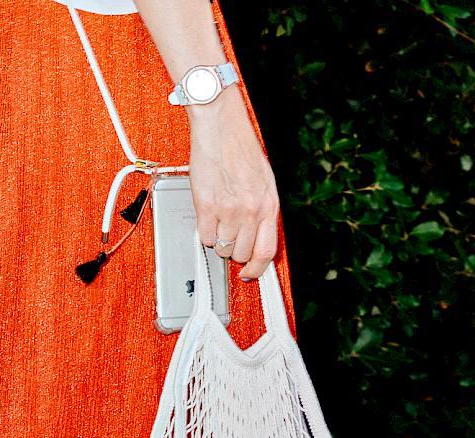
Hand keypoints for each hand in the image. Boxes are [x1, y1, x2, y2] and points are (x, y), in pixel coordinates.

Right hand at [188, 95, 278, 281]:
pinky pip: (205, 236)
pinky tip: (207, 217)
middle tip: (230, 238)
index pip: (266, 252)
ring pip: (222, 247)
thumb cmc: (241, 149)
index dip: (258, 270)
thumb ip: (263, 211)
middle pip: (242, 253)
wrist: (220, 126)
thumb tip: (257, 237)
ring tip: (218, 220)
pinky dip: (205, 232)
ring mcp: (228, 209)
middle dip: (235, 251)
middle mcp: (251, 210)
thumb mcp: (265, 182)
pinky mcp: (206, 205)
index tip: (249, 275)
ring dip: (219, 240)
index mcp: (269, 205)